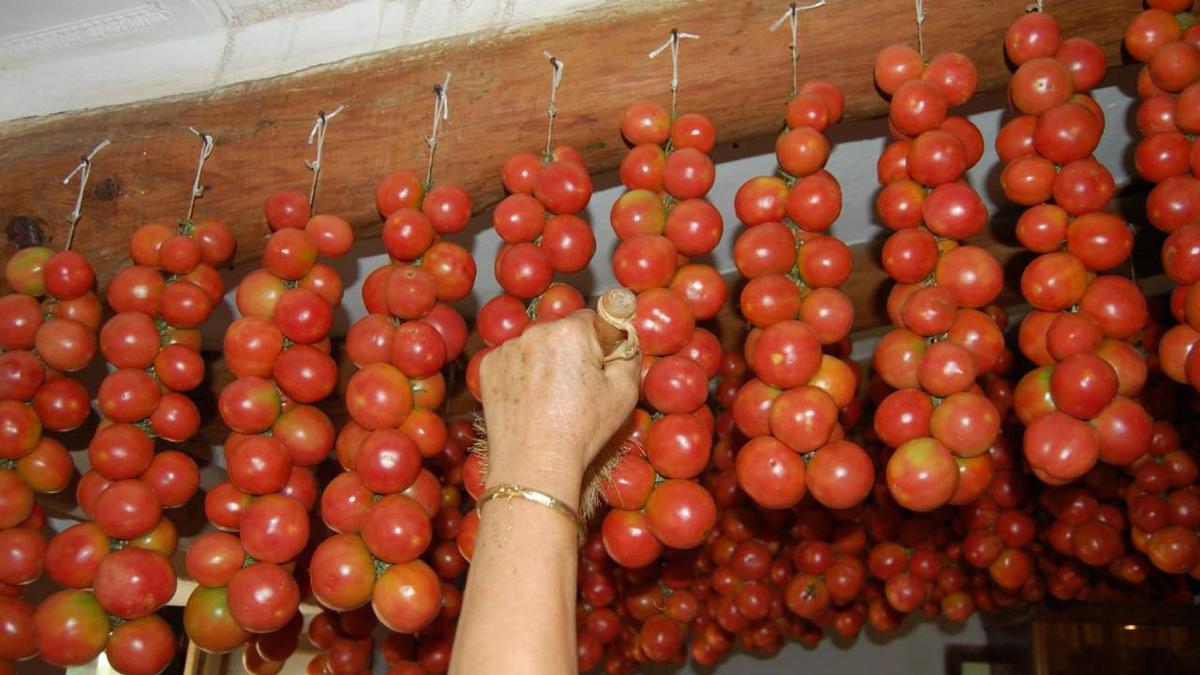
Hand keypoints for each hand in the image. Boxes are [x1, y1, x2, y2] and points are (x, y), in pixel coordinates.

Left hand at [479, 310, 639, 506]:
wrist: (534, 464)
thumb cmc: (582, 430)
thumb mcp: (624, 394)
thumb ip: (630, 357)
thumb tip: (626, 344)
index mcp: (571, 331)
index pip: (591, 319)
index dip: (599, 342)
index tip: (599, 366)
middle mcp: (534, 331)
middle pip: (560, 331)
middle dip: (570, 351)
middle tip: (576, 387)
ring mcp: (507, 349)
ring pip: (534, 345)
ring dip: (543, 360)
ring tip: (550, 397)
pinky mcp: (488, 367)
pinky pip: (511, 361)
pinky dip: (520, 374)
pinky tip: (529, 400)